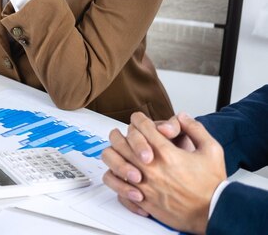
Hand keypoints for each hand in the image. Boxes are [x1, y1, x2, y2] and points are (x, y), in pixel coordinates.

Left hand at [103, 113, 225, 233]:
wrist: (214, 212)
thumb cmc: (212, 184)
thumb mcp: (212, 150)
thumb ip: (195, 129)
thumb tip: (182, 116)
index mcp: (167, 153)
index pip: (143, 127)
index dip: (138, 119)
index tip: (138, 119)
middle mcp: (152, 168)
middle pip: (121, 142)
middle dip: (120, 133)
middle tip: (121, 132)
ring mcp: (144, 184)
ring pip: (114, 163)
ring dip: (114, 154)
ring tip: (116, 151)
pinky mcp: (142, 199)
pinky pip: (118, 186)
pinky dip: (116, 178)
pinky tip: (120, 174)